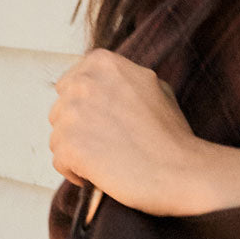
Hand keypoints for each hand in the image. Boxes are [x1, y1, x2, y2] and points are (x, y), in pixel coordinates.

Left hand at [47, 49, 209, 215]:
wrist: (181, 170)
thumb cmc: (172, 134)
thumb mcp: (154, 86)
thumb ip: (122, 80)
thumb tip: (103, 85)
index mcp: (103, 63)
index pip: (71, 82)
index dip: (85, 106)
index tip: (101, 121)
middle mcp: (83, 83)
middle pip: (60, 110)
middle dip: (79, 128)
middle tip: (107, 144)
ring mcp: (73, 114)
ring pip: (58, 137)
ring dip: (78, 151)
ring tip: (108, 161)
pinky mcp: (70, 146)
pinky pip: (60, 161)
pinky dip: (76, 172)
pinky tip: (100, 175)